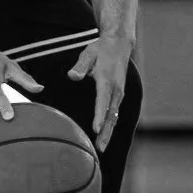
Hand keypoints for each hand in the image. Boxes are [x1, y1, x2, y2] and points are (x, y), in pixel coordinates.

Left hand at [66, 33, 131, 150]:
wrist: (120, 44)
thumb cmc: (100, 49)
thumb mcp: (88, 53)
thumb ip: (81, 66)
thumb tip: (72, 76)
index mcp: (106, 79)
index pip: (102, 101)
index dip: (99, 115)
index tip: (96, 129)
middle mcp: (116, 89)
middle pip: (111, 115)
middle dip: (106, 133)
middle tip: (100, 148)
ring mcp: (119, 93)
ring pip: (114, 116)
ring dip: (108, 132)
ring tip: (101, 148)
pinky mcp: (119, 95)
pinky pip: (115, 113)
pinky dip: (110, 126)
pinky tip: (105, 136)